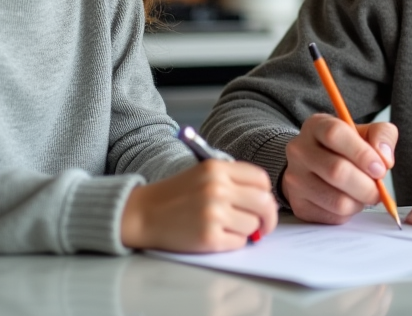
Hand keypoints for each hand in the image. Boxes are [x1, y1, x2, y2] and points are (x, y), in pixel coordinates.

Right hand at [120, 160, 278, 252]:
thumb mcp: (203, 174)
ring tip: (227, 227)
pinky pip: (239, 242)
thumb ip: (233, 181)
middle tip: (263, 225)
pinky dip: (233, 242)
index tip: (263, 203)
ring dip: (246, 231)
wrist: (143, 214)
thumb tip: (264, 201)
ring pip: (252, 225)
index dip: (266, 194)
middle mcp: (218, 188)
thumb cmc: (175, 195)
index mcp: (217, 169)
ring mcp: (214, 213)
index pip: (261, 179)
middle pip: (264, 203)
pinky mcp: (209, 237)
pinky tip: (217, 236)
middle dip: (268, 217)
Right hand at [281, 113, 396, 223]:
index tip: (380, 168)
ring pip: (337, 200)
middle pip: (336, 171)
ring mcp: (295, 179)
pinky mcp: (299, 204)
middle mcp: (299, 150)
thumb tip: (385, 159)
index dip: (362, 153)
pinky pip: (333, 216)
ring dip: (360, 202)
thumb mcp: (367, 132)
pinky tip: (350, 201)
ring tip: (364, 195)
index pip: (335, 134)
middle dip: (366, 185)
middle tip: (378, 190)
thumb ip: (383, 135)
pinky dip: (349, 213)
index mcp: (316, 125)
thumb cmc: (346, 148)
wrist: (317, 166)